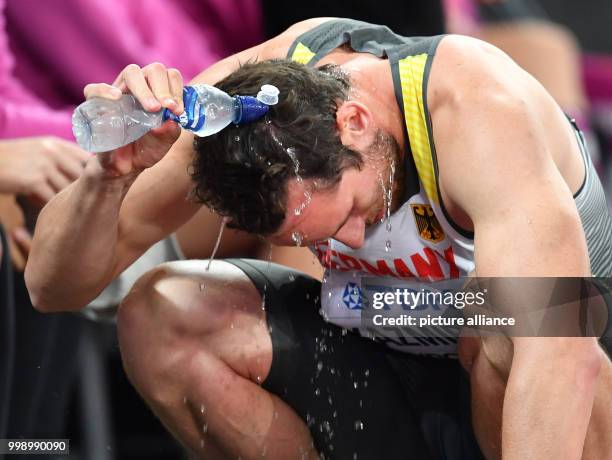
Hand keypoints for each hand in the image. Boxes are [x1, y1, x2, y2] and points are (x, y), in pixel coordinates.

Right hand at [0, 137, 90, 203]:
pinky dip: (50, 205)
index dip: (94, 175)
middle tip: (81, 203)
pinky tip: (45, 207)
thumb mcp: (39, 150)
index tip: (95, 187)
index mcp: (57, 144)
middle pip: (81, 177)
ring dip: (64, 200)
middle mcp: (53, 152)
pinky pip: (51, 198)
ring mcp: (43, 165)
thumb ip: (62, 158)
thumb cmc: (14, 160)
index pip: (88, 159)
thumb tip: (89, 174)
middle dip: (82, 191)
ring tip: (61, 207)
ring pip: (66, 190)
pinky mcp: (33, 180)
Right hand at [83, 63, 184, 177]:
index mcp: (159, 93)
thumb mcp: (163, 142)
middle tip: (167, 108)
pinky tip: (117, 97)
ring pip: (131, 73)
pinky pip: (95, 89)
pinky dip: (105, 90)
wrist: (126, 166)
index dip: (177, 90)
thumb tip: (171, 120)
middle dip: (164, 88)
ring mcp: (119, 92)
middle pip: (154, 70)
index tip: (178, 111)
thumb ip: (170, 131)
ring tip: (152, 108)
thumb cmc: (146, 148)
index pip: (170, 76)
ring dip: (144, 89)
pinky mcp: (97, 104)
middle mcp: (141, 88)